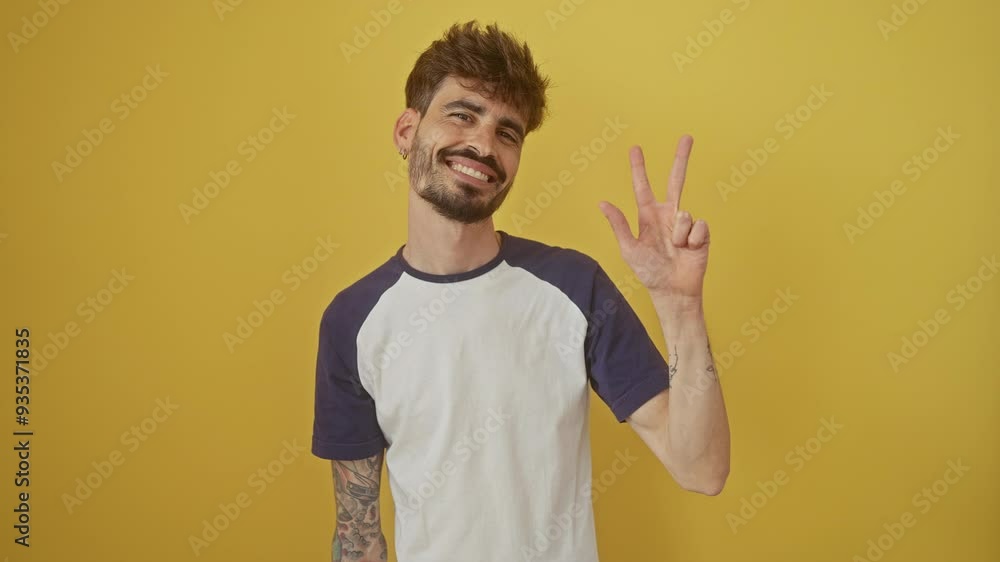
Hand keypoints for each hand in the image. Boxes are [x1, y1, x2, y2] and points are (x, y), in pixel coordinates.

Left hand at [599, 135, 708, 302]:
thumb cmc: (649, 272)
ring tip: (676, 248)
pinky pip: (698, 225)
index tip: (635, 148)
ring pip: (685, 212)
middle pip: (676, 181)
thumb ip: (618, 224)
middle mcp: (668, 215)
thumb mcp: (629, 249)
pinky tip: (689, 250)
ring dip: (679, 233)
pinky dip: (693, 239)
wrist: (673, 290)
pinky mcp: (701, 233)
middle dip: (681, 159)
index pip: (642, 187)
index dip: (639, 168)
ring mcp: (685, 223)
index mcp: (648, 216)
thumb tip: (603, 203)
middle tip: (687, 137)